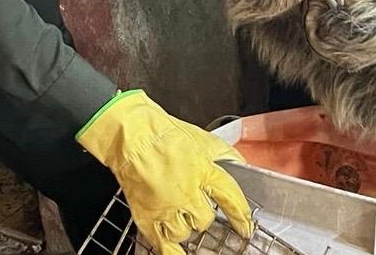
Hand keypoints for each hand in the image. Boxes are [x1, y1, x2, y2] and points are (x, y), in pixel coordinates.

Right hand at [76, 91, 252, 254]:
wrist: (130, 134)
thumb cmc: (162, 132)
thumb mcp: (202, 138)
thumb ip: (225, 153)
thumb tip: (240, 164)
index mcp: (203, 171)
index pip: (230, 199)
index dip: (240, 215)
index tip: (245, 226)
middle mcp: (186, 193)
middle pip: (205, 220)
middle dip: (203, 214)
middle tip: (196, 204)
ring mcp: (165, 207)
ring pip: (184, 233)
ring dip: (184, 226)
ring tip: (178, 212)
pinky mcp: (146, 216)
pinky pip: (162, 244)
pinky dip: (170, 251)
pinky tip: (177, 252)